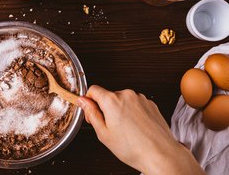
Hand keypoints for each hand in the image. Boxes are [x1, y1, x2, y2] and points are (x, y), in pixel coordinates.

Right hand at [77, 85, 204, 174]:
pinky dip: (132, 113)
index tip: (91, 111)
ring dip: (120, 110)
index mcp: (112, 100)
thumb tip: (83, 101)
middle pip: (108, 96)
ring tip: (126, 130)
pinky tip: (135, 128)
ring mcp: (140, 98)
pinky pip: (135, 104)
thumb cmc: (133, 148)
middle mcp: (126, 95)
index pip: (93, 90)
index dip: (89, 101)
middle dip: (105, 108)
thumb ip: (91, 113)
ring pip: (122, 100)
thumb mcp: (103, 133)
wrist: (161, 154)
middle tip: (109, 127)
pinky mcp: (150, 103)